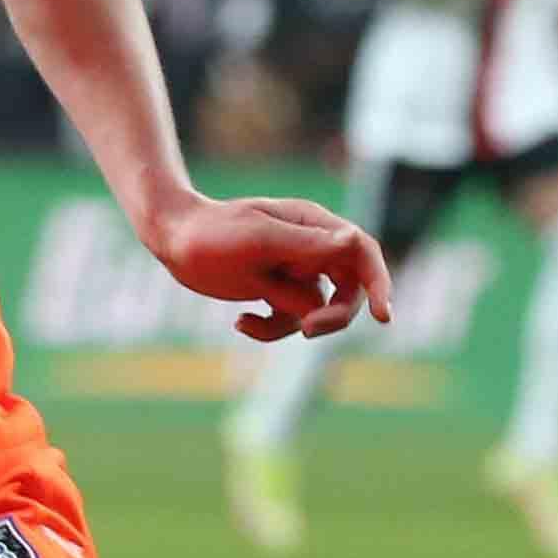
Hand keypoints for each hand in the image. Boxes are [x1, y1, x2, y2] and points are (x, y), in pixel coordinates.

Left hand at [143, 190, 394, 343]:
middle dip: (333, 315)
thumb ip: (305, 245)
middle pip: (348, 291)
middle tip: (309, 331)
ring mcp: (294, 271)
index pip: (363, 253)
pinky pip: (290, 320)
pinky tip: (240, 322)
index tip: (384, 315)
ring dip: (287, 326)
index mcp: (315, 226)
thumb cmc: (212, 232)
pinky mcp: (275, 290)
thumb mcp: (258, 238)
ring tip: (247, 322)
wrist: (172, 240)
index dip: (379, 283)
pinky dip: (268, 328)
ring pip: (317, 311)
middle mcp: (311, 248)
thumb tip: (354, 244)